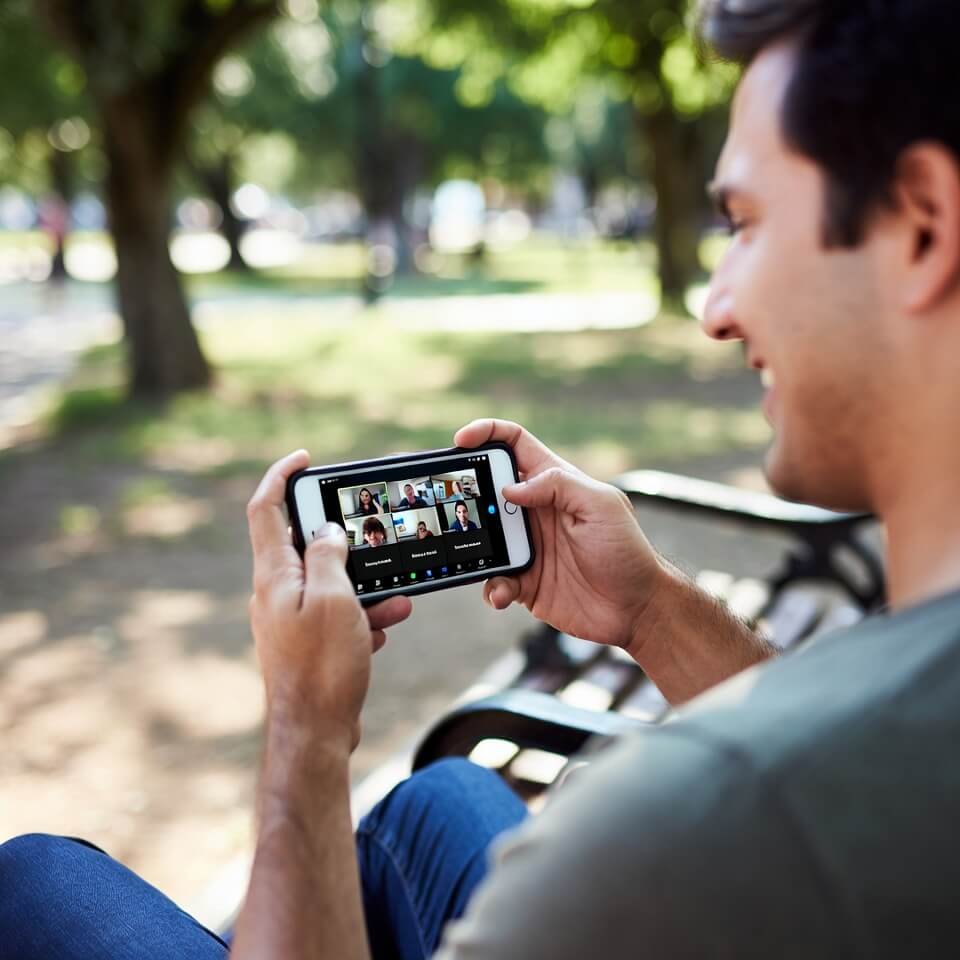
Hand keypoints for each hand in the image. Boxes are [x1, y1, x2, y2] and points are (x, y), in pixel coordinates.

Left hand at [246, 451, 411, 751]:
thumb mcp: (334, 599)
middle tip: (372, 540)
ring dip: (365, 585)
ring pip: (330, 584)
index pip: (266, 508)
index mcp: (274, 575)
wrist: (315, 733)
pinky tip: (385, 627)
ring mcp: (290, 619)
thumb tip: (327, 532)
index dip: (282, 477)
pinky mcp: (307, 643)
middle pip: (304, 546)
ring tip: (397, 597)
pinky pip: (337, 614)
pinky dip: (363, 614)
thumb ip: (329, 557)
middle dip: (345, 542)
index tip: (304, 459)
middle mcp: (276, 593)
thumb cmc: (322, 667)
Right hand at [454, 420, 663, 652]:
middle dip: (468, 494)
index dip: (488, 434)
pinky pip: (494, 579)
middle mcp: (536, 512)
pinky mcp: (525, 581)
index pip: (515, 445)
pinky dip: (492, 586)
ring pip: (484, 537)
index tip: (462, 441)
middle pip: (489, 490)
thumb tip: (511, 488)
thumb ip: (559, 485)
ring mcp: (528, 546)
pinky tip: (503, 592)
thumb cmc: (628, 552)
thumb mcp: (601, 506)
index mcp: (555, 484)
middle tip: (457, 505)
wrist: (636, 610)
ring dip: (476, 547)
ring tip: (481, 557)